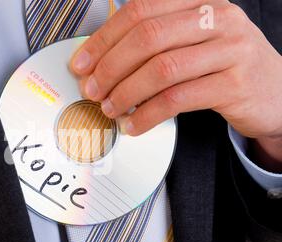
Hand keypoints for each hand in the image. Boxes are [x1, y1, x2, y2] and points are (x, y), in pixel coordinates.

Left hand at [70, 0, 281, 171]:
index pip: (140, 11)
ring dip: (126, 93)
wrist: (273, 91)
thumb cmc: (222, 66)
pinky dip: (148, 115)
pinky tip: (134, 125)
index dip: (104, 39)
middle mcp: (216, 18)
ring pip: (161, 69)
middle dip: (110, 68)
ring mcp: (229, 50)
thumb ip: (152, 45)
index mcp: (198, 2)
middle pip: (147, 38)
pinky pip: (178, 99)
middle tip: (92, 90)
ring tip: (110, 109)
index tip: (82, 64)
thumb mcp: (191, 43)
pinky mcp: (234, 85)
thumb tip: (99, 62)